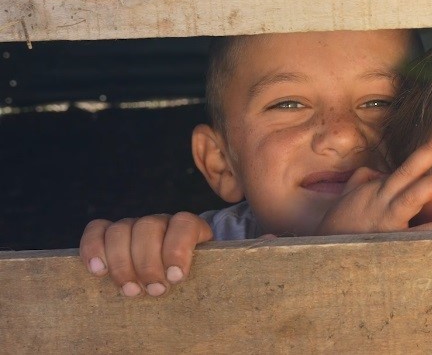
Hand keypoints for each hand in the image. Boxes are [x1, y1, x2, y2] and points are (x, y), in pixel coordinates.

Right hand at [79, 212, 212, 296]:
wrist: (173, 278)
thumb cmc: (193, 279)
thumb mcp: (209, 273)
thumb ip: (223, 266)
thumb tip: (254, 261)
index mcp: (189, 227)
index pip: (184, 223)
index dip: (178, 249)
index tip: (176, 277)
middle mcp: (161, 223)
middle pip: (149, 228)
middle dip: (149, 263)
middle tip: (154, 291)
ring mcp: (134, 227)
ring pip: (121, 230)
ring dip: (122, 263)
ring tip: (130, 291)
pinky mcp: (110, 236)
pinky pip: (97, 230)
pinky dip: (93, 248)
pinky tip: (97, 272)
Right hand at [315, 125, 431, 234]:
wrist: (323, 253)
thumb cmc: (340, 224)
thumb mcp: (350, 196)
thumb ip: (367, 179)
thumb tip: (382, 171)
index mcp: (379, 190)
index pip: (407, 165)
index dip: (427, 148)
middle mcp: (385, 201)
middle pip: (411, 173)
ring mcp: (388, 221)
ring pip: (415, 197)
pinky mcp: (391, 242)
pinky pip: (420, 234)